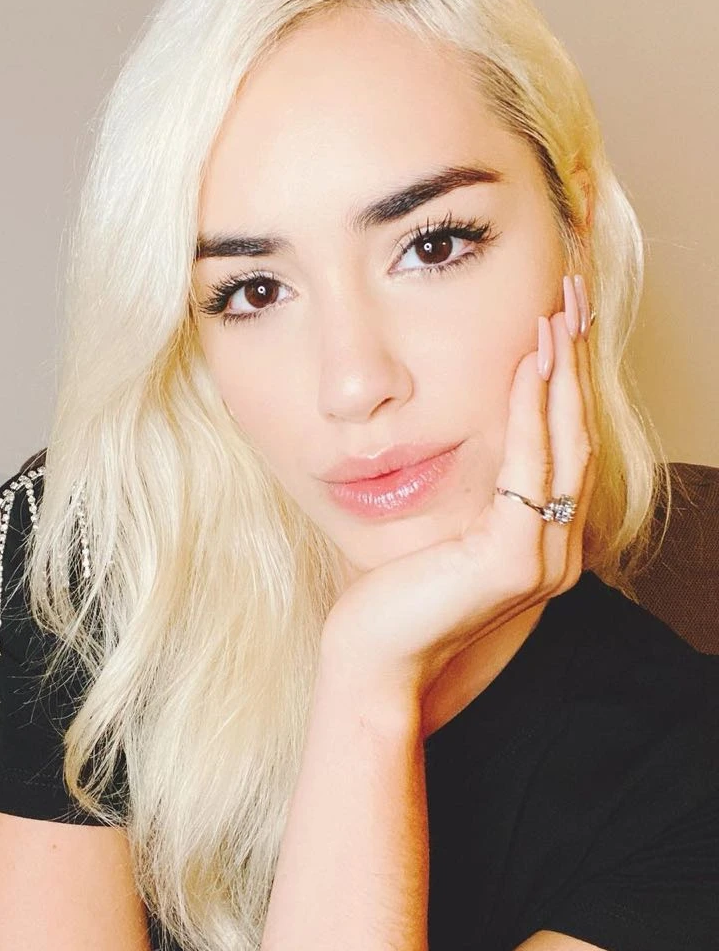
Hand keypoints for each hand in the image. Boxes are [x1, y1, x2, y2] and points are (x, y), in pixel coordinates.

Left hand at [319, 274, 599, 714]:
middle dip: (576, 362)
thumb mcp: (442, 529)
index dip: (568, 381)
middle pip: (578, 436)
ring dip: (563, 373)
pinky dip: (531, 413)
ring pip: (565, 445)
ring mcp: (543, 558)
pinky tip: (528, 365)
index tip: (560, 320)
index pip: (565, 445)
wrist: (372, 655)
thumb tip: (470, 429)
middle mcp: (556, 549)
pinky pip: (528, 470)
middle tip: (572, 296)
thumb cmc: (394, 593)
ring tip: (558, 312)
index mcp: (542, 540)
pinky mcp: (514, 561)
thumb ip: (473, 490)